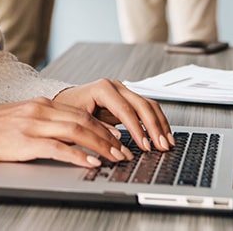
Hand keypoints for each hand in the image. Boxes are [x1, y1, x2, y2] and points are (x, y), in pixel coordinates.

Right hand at [0, 81, 172, 168]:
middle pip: (83, 120)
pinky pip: (58, 147)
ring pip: (76, 131)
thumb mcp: (28, 119)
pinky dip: (77, 154)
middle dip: (108, 137)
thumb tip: (76, 135)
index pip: (81, 113)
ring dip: (100, 145)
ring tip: (115, 157)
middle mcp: (42, 110)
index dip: (103, 126)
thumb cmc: (0, 128)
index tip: (119, 138)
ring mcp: (35, 124)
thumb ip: (50, 122)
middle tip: (124, 150)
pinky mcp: (27, 141)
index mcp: (44, 104)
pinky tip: (90, 162)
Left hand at [53, 79, 173, 154]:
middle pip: (142, 105)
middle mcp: (115, 87)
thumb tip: (119, 141)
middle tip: (161, 146)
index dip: (137, 129)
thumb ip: (99, 129)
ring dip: (160, 124)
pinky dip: (157, 121)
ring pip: (149, 104)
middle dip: (154, 127)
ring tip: (167, 143)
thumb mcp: (80, 120)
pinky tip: (163, 135)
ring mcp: (123, 91)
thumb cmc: (69, 109)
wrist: (65, 100)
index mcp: (103, 89)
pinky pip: (147, 108)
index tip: (145, 146)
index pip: (125, 109)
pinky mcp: (128, 99)